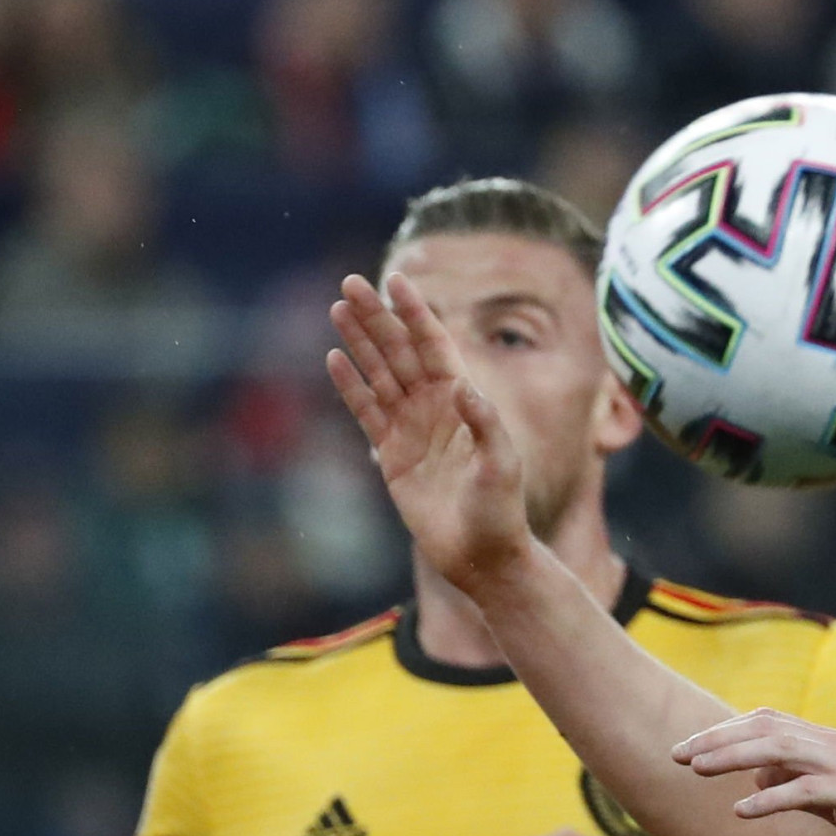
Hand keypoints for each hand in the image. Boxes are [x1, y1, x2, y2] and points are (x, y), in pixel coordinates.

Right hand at [325, 273, 542, 600]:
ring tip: (336, 309)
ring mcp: (410, 427)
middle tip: (350, 284)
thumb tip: (462, 388)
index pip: (434, 343)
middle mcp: (434, 405)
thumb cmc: (500, 510)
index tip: (395, 280)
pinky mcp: (391, 455)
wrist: (480, 554)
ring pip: (379, 373)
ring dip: (358, 341)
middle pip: (399, 350)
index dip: (414, 312)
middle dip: (376, 317)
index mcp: (463, 398)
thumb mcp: (502, 465)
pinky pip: (366, 412)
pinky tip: (333, 358)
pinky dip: (350, 386)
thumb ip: (485, 424)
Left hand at [675, 710, 835, 835]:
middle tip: (674, 754)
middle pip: (765, 729)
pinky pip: (808, 791)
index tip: (686, 748)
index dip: (725, 731)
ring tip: (693, 770)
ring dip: (732, 757)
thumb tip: (758, 782)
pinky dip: (771, 799)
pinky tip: (740, 813)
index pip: (768, 723)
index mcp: (829, 746)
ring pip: (780, 749)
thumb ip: (799, 788)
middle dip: (715, 740)